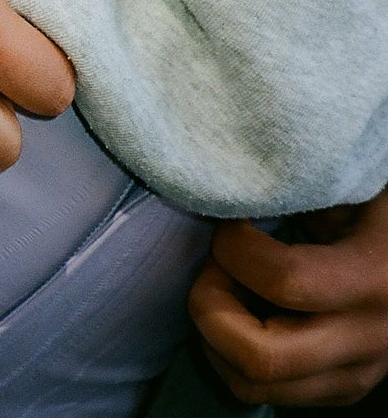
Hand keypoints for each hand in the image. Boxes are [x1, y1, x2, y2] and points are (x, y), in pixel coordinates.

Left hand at [189, 191, 387, 406]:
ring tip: (224, 288)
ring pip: (254, 386)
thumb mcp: (346, 190)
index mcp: (371, 279)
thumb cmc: (374, 210)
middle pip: (261, 357)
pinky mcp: (343, 389)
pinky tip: (241, 311)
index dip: (235, 248)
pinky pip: (266, 393)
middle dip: (212, 307)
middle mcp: (366, 339)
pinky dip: (232, 355)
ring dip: (216, 336)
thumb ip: (296, 191)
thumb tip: (231, 190)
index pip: (283, 280)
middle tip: (214, 265)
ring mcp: (356, 374)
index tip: (231, 222)